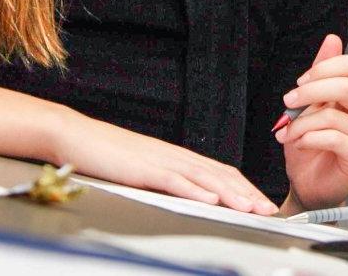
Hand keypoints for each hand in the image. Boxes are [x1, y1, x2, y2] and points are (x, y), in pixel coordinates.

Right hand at [55, 108, 276, 213]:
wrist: (79, 137)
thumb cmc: (109, 155)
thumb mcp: (145, 169)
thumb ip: (167, 179)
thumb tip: (189, 194)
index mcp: (177, 157)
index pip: (219, 172)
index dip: (244, 188)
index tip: (262, 203)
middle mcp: (175, 156)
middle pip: (219, 174)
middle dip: (247, 193)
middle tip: (269, 210)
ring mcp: (161, 161)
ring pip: (204, 178)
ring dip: (231, 194)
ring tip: (251, 207)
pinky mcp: (144, 169)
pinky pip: (175, 180)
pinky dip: (195, 190)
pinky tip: (211, 199)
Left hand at [276, 34, 347, 211]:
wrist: (309, 186)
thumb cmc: (310, 145)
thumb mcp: (310, 104)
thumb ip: (321, 73)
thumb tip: (332, 39)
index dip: (322, 69)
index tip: (300, 81)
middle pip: (345, 86)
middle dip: (310, 92)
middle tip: (289, 101)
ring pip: (333, 114)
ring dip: (302, 122)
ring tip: (289, 131)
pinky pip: (333, 138)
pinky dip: (309, 137)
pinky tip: (299, 143)